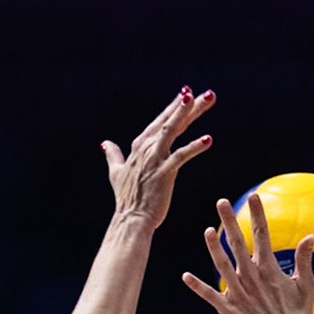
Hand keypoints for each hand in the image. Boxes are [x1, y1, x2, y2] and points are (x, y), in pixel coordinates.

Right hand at [105, 87, 215, 227]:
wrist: (130, 220)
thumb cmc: (127, 199)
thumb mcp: (116, 173)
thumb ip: (113, 156)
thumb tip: (105, 143)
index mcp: (139, 146)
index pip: (160, 121)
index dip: (174, 107)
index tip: (187, 92)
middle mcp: (146, 148)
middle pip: (170, 120)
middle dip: (189, 105)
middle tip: (208, 93)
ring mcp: (154, 159)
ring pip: (173, 130)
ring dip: (188, 113)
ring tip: (203, 100)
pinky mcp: (164, 172)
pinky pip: (181, 156)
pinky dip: (194, 146)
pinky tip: (208, 139)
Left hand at [183, 194, 313, 313]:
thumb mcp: (306, 286)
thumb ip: (304, 259)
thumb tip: (312, 235)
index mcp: (270, 269)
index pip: (262, 234)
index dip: (257, 213)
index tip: (253, 196)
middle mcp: (252, 277)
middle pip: (238, 243)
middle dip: (229, 220)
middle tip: (221, 202)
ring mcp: (239, 293)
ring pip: (221, 265)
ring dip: (213, 247)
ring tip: (207, 231)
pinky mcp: (229, 311)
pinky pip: (210, 296)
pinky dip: (197, 286)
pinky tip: (186, 276)